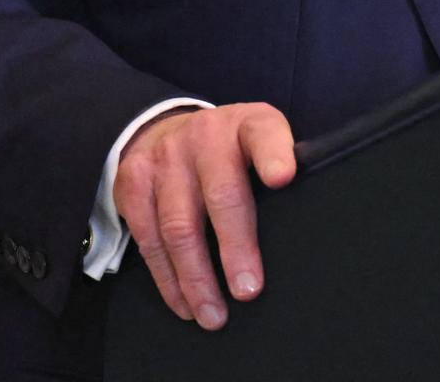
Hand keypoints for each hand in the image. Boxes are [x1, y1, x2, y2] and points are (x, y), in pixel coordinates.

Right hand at [113, 102, 295, 328]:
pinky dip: (167, 279)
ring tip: (214, 315)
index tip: (283, 178)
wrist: (167, 130)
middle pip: (221, 194)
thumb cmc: (230, 150)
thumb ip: (279, 169)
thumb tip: (306, 227)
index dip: (273, 154)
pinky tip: (184, 303)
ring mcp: (164, 159)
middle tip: (248, 291)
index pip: (263, 133)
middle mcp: (204, 136)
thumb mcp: (260, 142)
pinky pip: (148, 240)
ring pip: (179, 226)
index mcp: (246, 124)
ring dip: (197, 278)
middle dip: (235, 247)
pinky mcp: (132, 183)